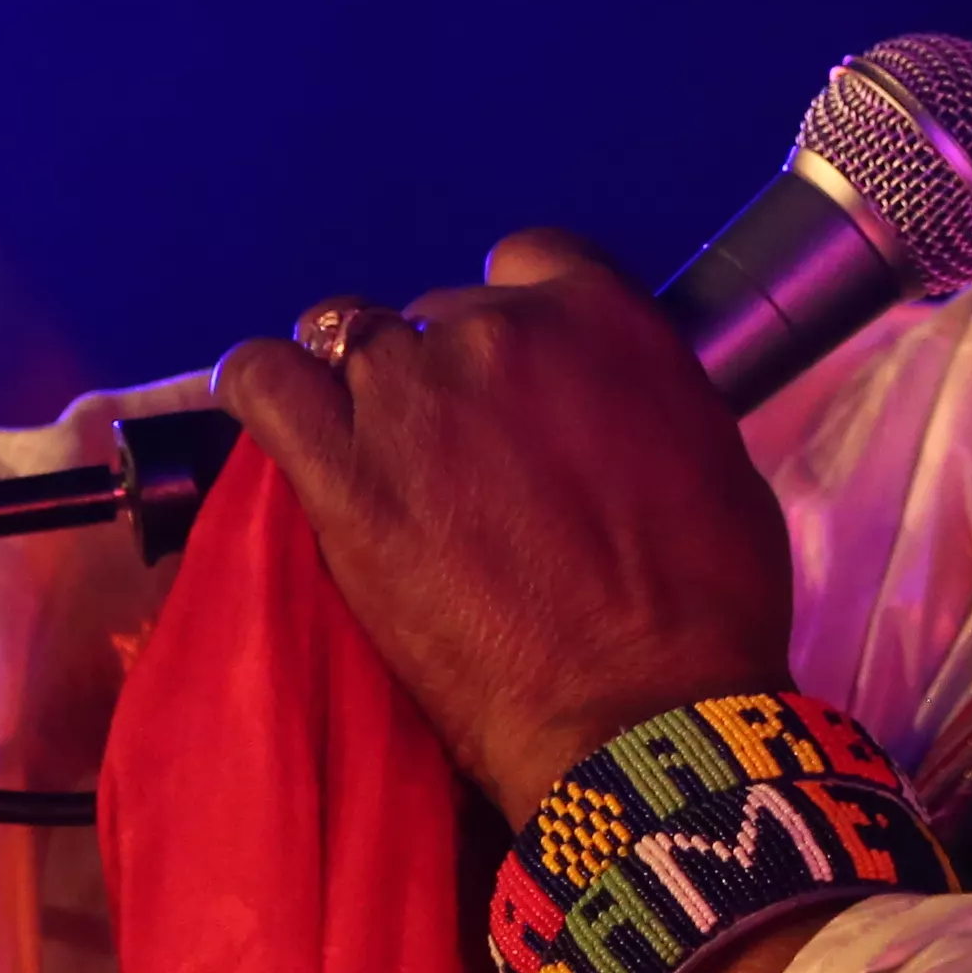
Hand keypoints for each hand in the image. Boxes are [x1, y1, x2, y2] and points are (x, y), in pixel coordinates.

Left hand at [213, 230, 790, 820]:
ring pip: (349, 344)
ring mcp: (413, 397)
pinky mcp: (342, 474)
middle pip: (438, 314)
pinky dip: (264, 389)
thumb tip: (592, 397)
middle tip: (467, 464)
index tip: (520, 382)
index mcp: (601, 319)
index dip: (518, 319)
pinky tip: (288, 423)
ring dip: (368, 397)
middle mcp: (500, 331)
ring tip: (387, 470)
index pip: (526, 260)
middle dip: (450, 375)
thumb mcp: (711, 455)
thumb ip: (634, 392)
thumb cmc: (708, 603)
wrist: (643, 712)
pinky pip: (261, 381)